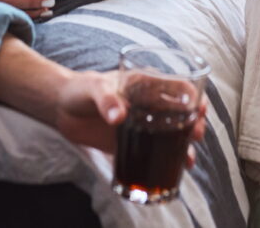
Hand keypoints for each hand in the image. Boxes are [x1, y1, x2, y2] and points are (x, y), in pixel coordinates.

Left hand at [55, 71, 206, 165]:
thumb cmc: (80, 89)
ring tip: (187, 161)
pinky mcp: (129, 142)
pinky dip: (161, 164)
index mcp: (145, 84)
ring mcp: (141, 124)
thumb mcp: (94, 89)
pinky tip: (169, 174)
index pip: (178, 87)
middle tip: (195, 136)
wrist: (61, 108)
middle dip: (194, 124)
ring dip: (182, 147)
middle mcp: (148, 104)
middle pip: (180, 113)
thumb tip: (119, 117)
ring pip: (170, 135)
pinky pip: (150, 153)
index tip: (199, 110)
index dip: (193, 97)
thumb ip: (106, 100)